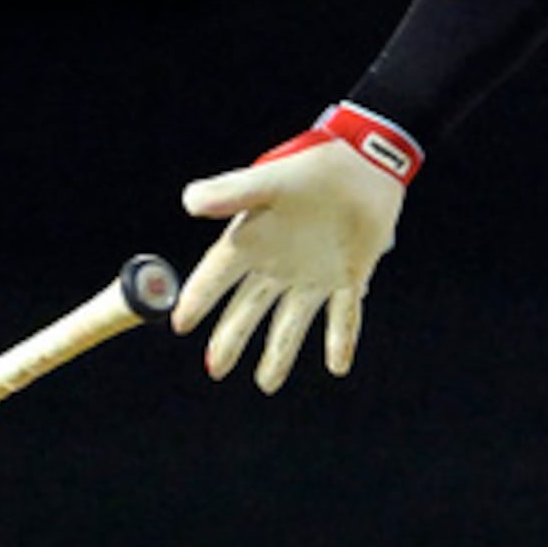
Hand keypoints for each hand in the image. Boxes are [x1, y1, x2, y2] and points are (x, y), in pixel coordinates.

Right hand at [176, 103, 415, 391]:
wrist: (367, 162)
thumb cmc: (313, 167)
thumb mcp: (269, 179)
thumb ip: (231, 192)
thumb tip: (190, 200)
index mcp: (253, 240)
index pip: (216, 276)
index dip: (199, 299)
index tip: (180, 325)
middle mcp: (279, 264)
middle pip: (249, 310)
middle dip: (231, 340)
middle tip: (216, 370)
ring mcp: (314, 274)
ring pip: (292, 323)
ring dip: (279, 353)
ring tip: (267, 384)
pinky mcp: (349, 276)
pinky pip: (344, 316)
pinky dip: (341, 339)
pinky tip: (338, 365)